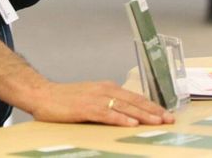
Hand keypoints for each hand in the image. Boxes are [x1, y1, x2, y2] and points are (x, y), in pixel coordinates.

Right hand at [32, 80, 174, 126]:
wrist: (42, 94)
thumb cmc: (65, 99)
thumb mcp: (90, 98)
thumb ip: (106, 104)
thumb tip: (126, 114)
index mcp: (105, 87)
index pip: (134, 97)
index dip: (151, 105)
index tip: (166, 113)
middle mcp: (103, 90)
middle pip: (133, 100)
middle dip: (153, 110)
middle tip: (170, 119)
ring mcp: (94, 98)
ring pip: (124, 106)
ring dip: (142, 115)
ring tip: (158, 122)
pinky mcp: (85, 108)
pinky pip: (107, 114)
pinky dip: (121, 118)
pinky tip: (131, 123)